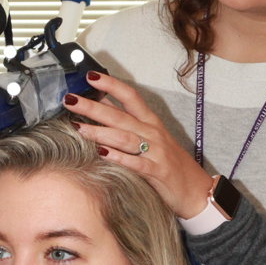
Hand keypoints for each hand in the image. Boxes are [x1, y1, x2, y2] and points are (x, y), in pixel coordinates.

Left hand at [63, 71, 212, 219]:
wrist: (195, 189)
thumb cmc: (168, 162)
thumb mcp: (150, 138)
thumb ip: (127, 123)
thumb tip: (100, 106)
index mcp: (150, 122)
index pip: (130, 96)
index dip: (110, 85)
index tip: (90, 76)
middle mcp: (152, 133)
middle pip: (119, 116)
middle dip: (93, 107)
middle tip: (70, 100)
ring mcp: (156, 151)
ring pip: (124, 137)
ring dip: (99, 132)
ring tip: (78, 127)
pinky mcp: (157, 171)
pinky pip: (135, 162)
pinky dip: (118, 157)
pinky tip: (101, 153)